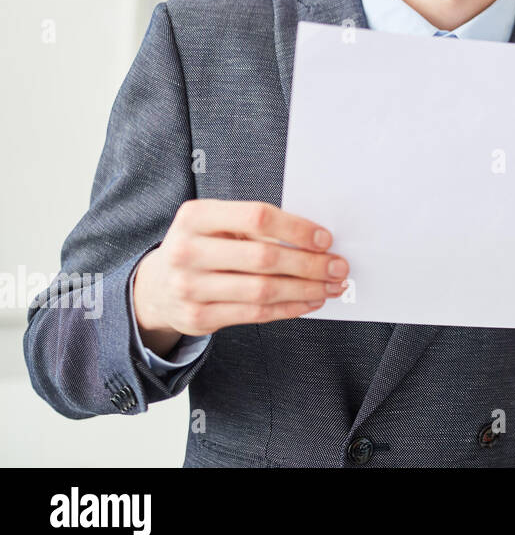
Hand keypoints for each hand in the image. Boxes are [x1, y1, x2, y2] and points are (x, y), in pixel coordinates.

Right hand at [133, 199, 347, 356]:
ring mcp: (189, 287)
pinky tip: (310, 301)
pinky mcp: (198, 317)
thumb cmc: (201, 247)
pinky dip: (290, 308)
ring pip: (263, 290)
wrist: (156, 287)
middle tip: (338, 266)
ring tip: (332, 286)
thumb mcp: (218, 224)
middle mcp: (187, 251)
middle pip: (264, 258)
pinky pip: (255, 313)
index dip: (296, 228)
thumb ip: (257, 227)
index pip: (257, 217)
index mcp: (195, 216)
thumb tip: (317, 240)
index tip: (325, 239)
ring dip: (306, 289)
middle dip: (310, 264)